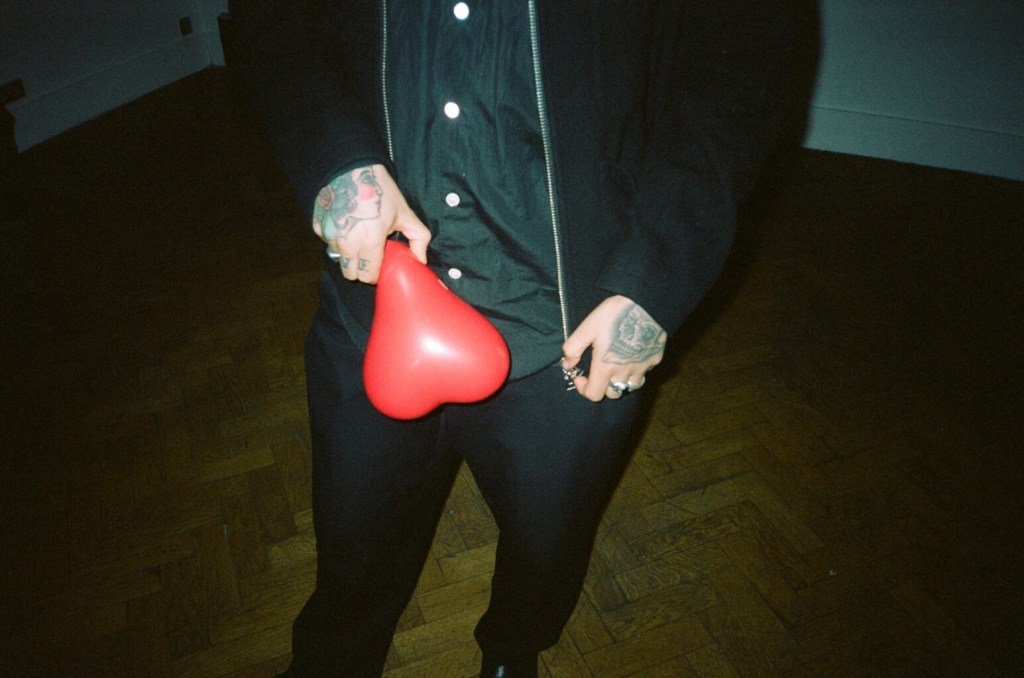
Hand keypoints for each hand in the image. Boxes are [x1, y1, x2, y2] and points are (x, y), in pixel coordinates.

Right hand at [313, 164, 430, 282]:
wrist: (352, 167)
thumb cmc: (381, 190)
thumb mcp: (405, 213)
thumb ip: (419, 239)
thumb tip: (420, 260)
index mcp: (369, 243)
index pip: (368, 277)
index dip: (375, 273)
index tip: (379, 263)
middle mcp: (346, 243)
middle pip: (350, 274)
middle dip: (360, 268)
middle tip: (369, 253)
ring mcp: (328, 235)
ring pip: (338, 258)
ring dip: (348, 253)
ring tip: (358, 234)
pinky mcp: (317, 226)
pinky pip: (327, 242)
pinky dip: (336, 238)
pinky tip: (346, 223)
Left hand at [562, 296, 665, 401]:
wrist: (648, 303)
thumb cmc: (616, 314)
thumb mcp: (588, 327)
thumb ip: (574, 348)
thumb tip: (567, 365)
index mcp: (606, 366)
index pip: (594, 395)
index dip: (584, 389)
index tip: (581, 376)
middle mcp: (625, 372)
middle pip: (612, 394)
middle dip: (603, 386)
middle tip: (599, 369)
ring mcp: (642, 367)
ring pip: (630, 386)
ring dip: (621, 381)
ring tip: (617, 366)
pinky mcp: (655, 359)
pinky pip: (645, 372)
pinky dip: (637, 369)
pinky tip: (633, 355)